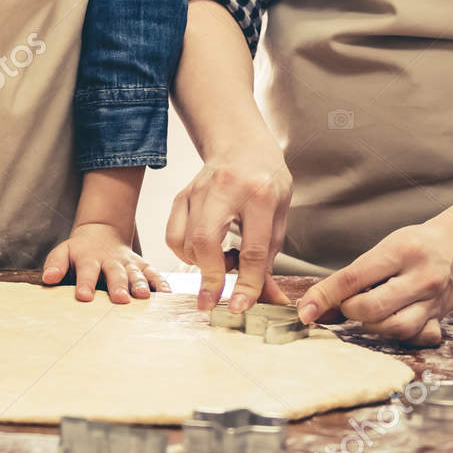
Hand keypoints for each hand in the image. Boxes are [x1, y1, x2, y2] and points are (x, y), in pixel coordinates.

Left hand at [42, 223, 169, 301]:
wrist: (101, 232)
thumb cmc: (79, 251)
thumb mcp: (63, 252)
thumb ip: (55, 264)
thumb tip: (48, 279)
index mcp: (89, 259)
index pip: (86, 271)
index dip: (85, 283)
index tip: (83, 296)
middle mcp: (111, 261)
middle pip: (115, 273)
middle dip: (118, 286)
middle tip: (120, 299)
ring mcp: (128, 263)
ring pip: (136, 273)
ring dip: (140, 284)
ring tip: (144, 296)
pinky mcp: (142, 265)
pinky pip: (153, 273)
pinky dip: (161, 283)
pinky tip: (167, 294)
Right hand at [164, 130, 291, 313]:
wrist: (241, 145)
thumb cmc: (265, 180)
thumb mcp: (279, 214)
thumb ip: (270, 256)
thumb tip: (267, 297)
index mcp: (260, 194)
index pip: (253, 249)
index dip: (247, 283)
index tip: (241, 307)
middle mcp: (224, 190)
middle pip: (206, 242)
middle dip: (209, 278)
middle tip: (212, 302)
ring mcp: (197, 191)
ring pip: (186, 242)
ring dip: (201, 265)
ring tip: (222, 260)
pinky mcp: (181, 196)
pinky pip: (173, 235)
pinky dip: (185, 252)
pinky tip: (204, 250)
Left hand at [294, 211, 452, 346]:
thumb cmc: (417, 244)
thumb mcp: (385, 247)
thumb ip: (353, 277)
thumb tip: (316, 305)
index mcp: (402, 251)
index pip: (354, 278)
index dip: (324, 296)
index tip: (306, 310)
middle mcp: (421, 277)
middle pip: (372, 309)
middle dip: (349, 311)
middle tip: (347, 304)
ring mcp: (433, 301)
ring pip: (393, 328)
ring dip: (370, 325)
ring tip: (367, 312)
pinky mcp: (439, 318)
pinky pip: (412, 337)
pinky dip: (393, 335)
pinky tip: (389, 321)